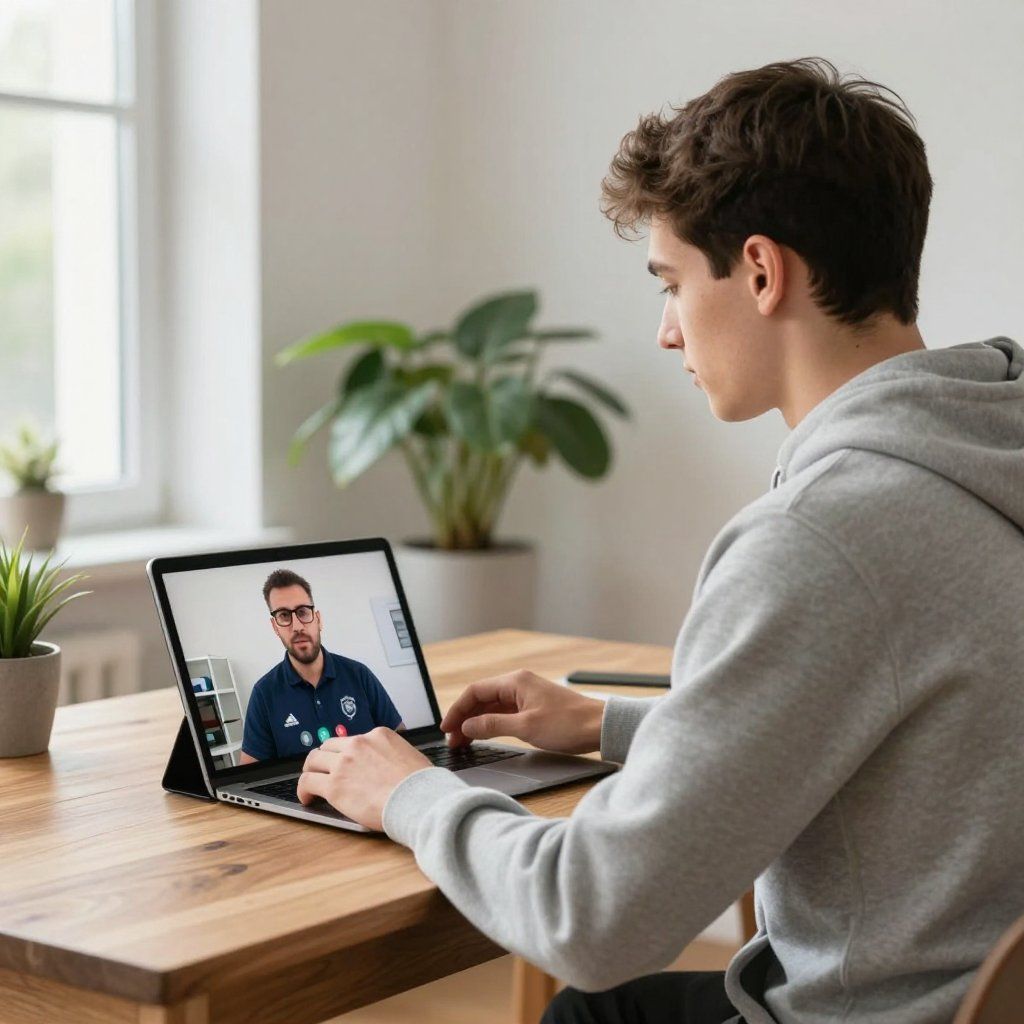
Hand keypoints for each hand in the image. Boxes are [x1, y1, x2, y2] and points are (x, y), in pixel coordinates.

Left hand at [297, 728, 430, 830]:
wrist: (418, 800)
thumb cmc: (421, 785)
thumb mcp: (410, 756)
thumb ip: (393, 755)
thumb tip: (390, 766)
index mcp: (378, 735)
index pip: (352, 740)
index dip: (345, 753)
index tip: (344, 764)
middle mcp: (358, 744)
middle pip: (329, 746)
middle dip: (324, 759)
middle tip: (322, 772)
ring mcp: (344, 764)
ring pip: (313, 761)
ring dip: (311, 772)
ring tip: (311, 784)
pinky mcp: (334, 786)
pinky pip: (307, 782)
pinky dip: (304, 790)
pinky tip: (307, 799)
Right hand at [441, 669, 604, 754]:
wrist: (599, 727)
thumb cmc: (568, 724)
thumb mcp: (525, 727)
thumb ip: (493, 725)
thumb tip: (468, 726)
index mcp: (515, 682)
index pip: (475, 691)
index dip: (457, 710)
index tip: (446, 728)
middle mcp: (518, 684)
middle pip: (481, 698)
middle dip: (464, 718)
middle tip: (452, 740)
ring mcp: (526, 695)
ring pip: (492, 707)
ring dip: (476, 722)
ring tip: (463, 742)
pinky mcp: (532, 707)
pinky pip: (504, 713)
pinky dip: (490, 724)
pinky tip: (483, 736)